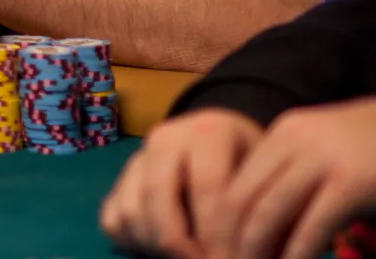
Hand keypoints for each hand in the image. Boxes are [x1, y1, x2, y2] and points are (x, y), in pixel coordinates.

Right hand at [101, 109, 264, 258]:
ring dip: (156, 246)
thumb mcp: (263, 174)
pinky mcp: (119, 179)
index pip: (208, 187)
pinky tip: (162, 249)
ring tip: (186, 257)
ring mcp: (138, 157)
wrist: (224, 142)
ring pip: (131, 211)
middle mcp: (166, 137)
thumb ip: (253, 203)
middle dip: (180, 245)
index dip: (218, 234)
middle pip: (158, 198)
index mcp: (208, 130)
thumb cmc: (251, 164)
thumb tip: (250, 250)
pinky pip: (112, 219)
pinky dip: (133, 241)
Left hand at [203, 84, 375, 258]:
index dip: (221, 227)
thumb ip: (298, 178)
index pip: (234, 183)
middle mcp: (294, 140)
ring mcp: (322, 160)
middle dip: (230, 245)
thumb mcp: (331, 150)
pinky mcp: (352, 183)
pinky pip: (311, 229)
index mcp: (284, 132)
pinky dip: (296, 257)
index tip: (219, 254)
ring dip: (256, 255)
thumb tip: (273, 225)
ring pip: (268, 215)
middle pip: (241, 201)